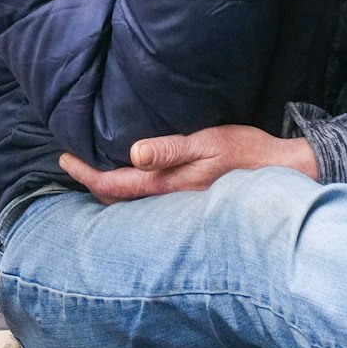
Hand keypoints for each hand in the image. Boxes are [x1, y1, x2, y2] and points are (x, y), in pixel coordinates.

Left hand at [59, 125, 317, 204]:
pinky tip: (126, 179)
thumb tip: (133, 153)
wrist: (282, 173)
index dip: (85, 174)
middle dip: (90, 183)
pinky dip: (127, 190)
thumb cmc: (245, 153)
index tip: (64, 158)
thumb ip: (170, 149)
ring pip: (129, 203)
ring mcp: (176, 205)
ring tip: (89, 170)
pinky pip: (146, 201)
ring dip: (107, 188)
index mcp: (166, 185)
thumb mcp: (208, 142)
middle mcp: (167, 201)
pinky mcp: (186, 202)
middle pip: (115, 199)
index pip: (112, 185)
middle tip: (69, 163)